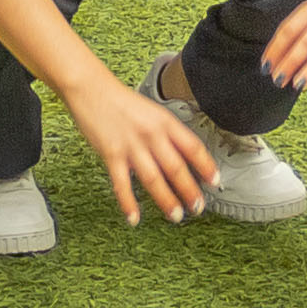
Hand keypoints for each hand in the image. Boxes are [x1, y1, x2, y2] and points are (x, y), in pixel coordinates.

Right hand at [70, 75, 220, 225]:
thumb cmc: (122, 102)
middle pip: (177, 168)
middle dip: (190, 191)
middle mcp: (152, 135)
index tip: (215, 182)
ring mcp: (131, 146)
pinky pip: (122, 185)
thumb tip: (183, 156)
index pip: (193, 147)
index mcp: (165, 122)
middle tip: (198, 207)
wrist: (91, 89)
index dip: (206, 166)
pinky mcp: (111, 155)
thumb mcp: (153, 112)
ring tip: (176, 216)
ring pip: (154, 180)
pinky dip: (129, 204)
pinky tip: (134, 218)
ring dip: (166, 201)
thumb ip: (167, 133)